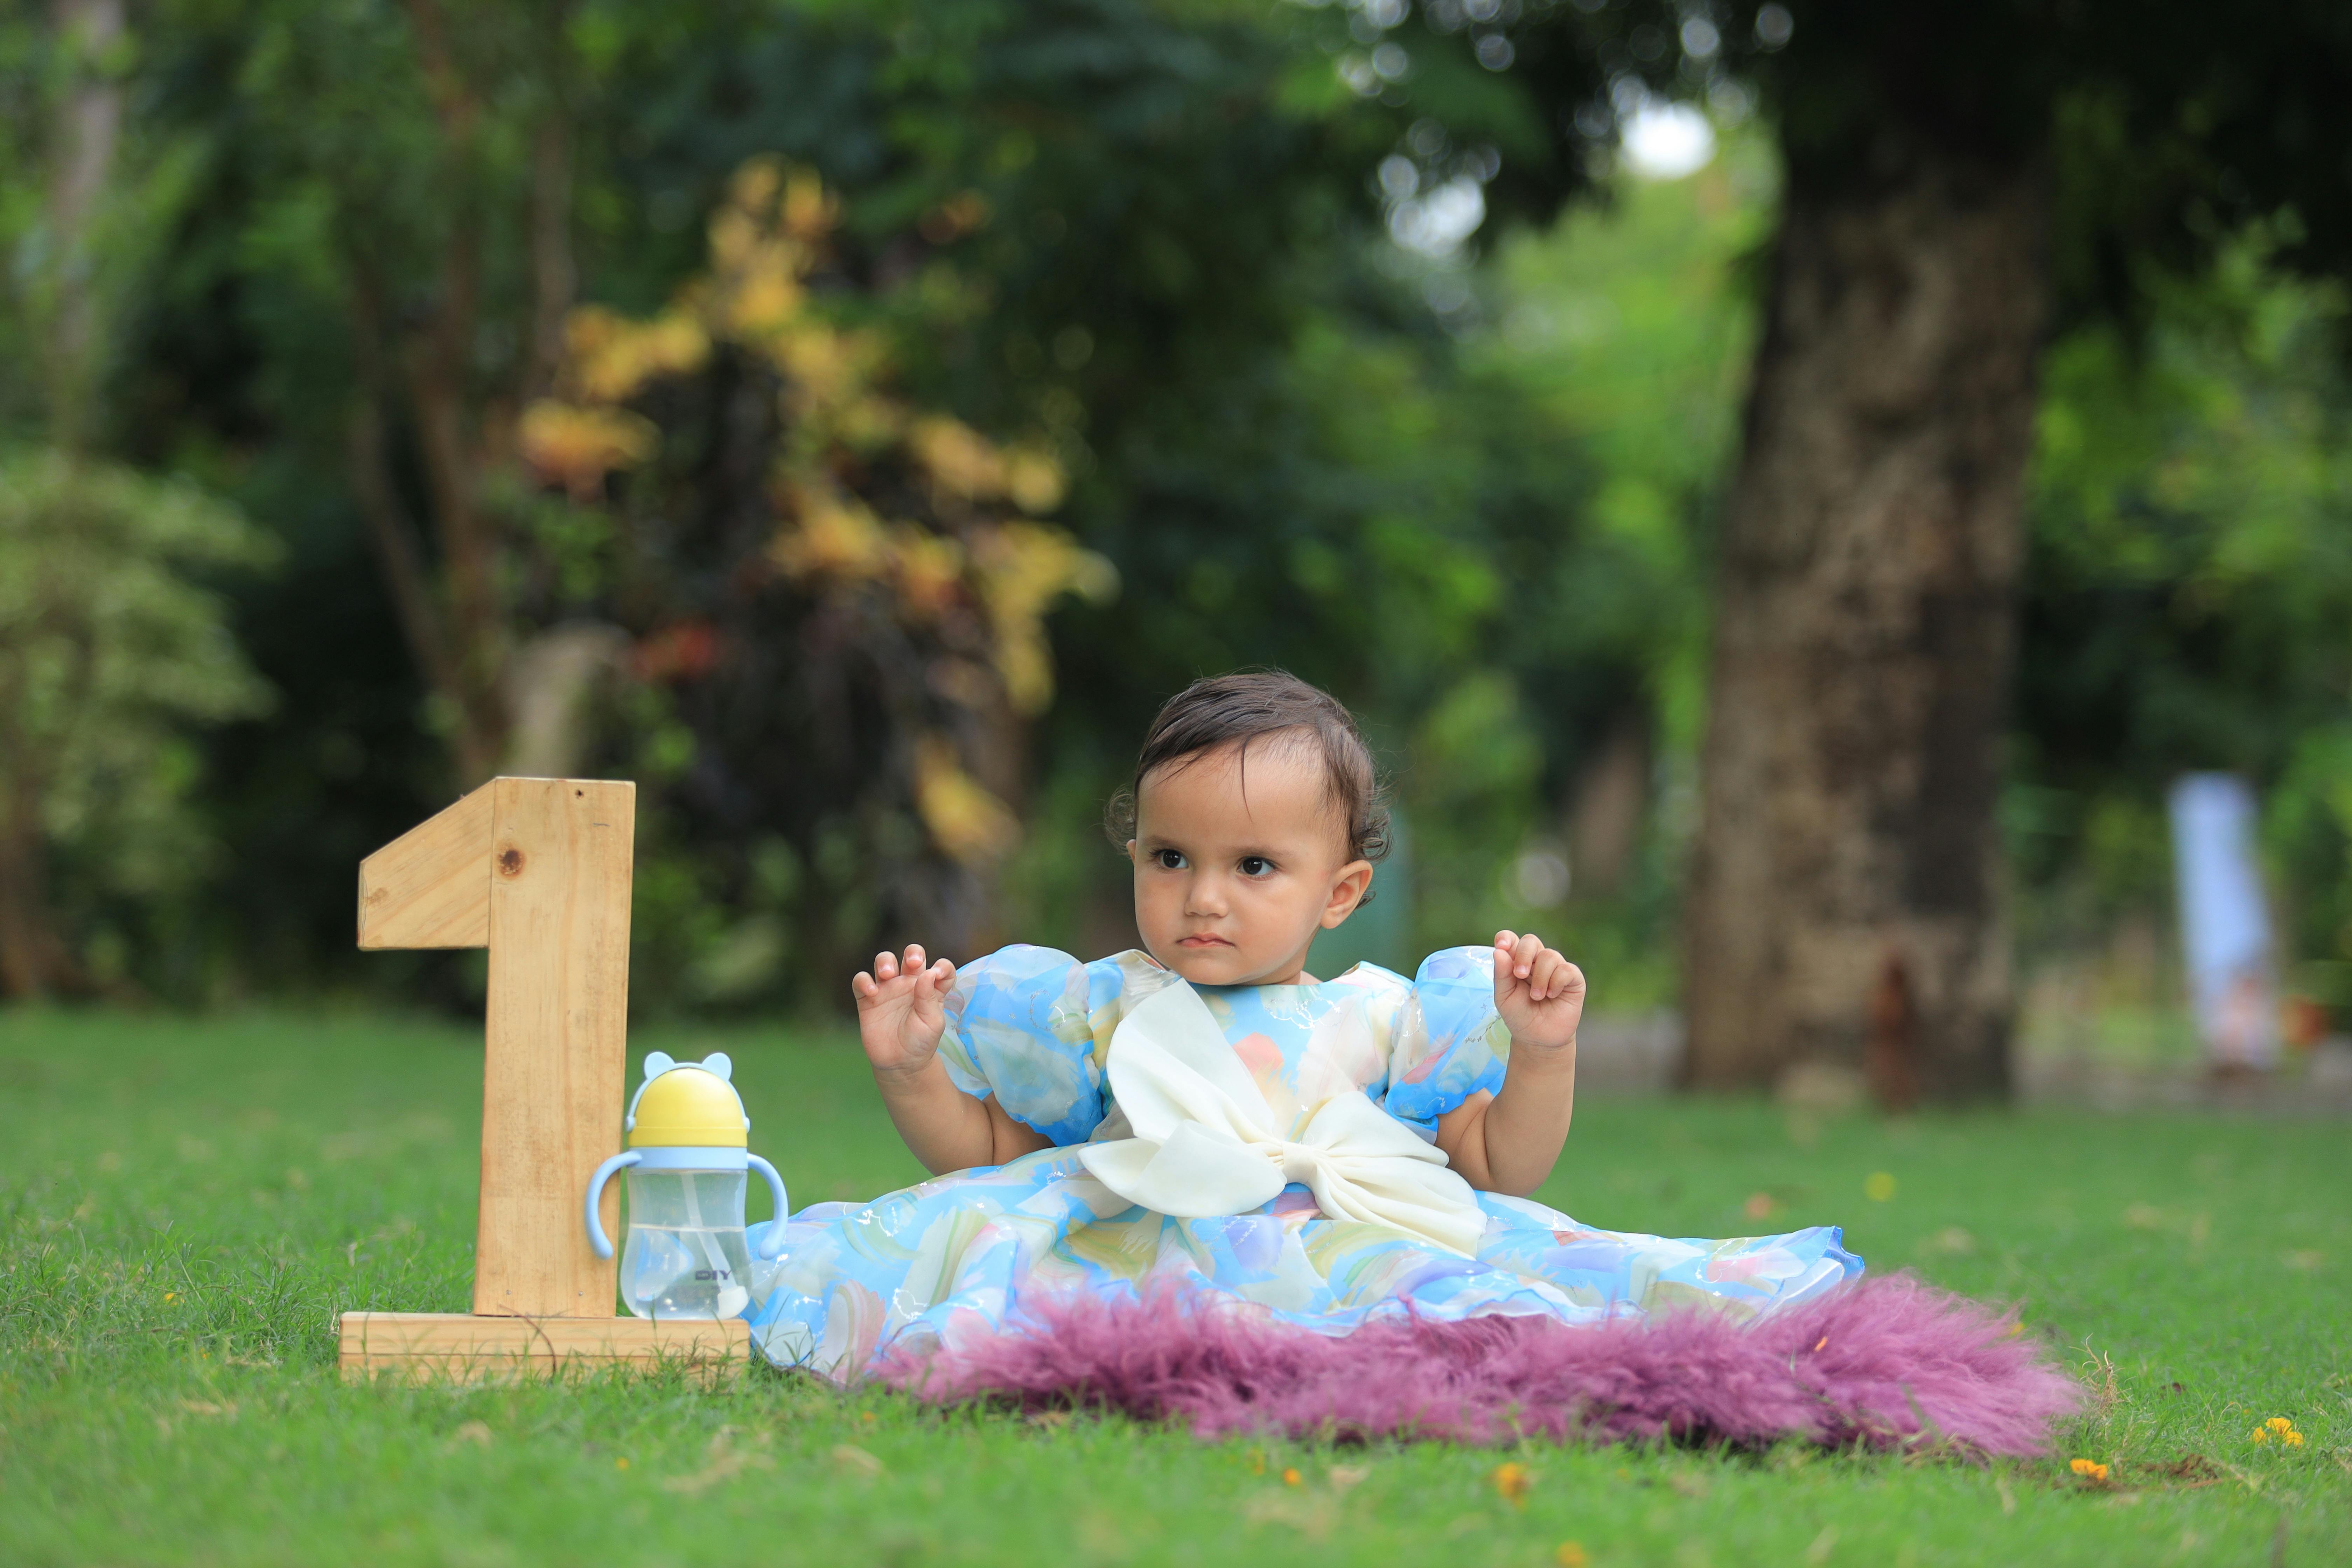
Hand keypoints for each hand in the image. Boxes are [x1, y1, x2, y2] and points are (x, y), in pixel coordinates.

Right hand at [852, 944, 957, 1078]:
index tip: (937, 974)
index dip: (942, 966)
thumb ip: (929, 997)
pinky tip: (871, 992)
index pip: (940, 968)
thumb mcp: (932, 1022)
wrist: (900, 1063)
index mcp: (930, 988)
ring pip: (884, 961)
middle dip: (912, 952)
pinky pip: (861, 981)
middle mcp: (909, 984)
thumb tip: (928, 972)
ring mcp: (888, 990)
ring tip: (887, 975)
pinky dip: (863, 981)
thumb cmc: (920, 1042)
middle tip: (912, 964)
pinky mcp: (868, 999)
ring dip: (885, 961)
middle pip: (910, 955)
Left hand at [1492, 930, 1584, 1053]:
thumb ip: (1501, 975)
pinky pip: (1566, 969)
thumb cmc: (1519, 1016)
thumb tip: (1498, 951)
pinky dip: (1556, 982)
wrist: (1538, 1039)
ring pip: (1549, 955)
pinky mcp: (1573, 979)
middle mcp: (1536, 962)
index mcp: (1517, 963)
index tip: (1502, 946)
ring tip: (1537, 997)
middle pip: (1531, 941)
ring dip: (1540, 977)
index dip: (1506, 938)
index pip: (1511, 940)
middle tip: (1519, 975)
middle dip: (1523, 954)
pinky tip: (1552, 995)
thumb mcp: (1504, 997)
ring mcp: (1556, 969)